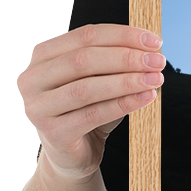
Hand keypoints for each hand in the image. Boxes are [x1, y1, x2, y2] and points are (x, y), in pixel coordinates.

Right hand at [17, 24, 165, 181]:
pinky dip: (123, 104)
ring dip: (127, 81)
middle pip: (84, 59)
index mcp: (42, 56)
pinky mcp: (52, 133)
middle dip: (126, 58)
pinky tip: (146, 98)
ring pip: (87, 88)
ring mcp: (38, 108)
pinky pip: (93, 115)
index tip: (155, 42)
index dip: (123, 35)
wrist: (72, 154)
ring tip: (156, 79)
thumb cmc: (87, 110)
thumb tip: (150, 49)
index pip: (85, 35)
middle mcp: (32, 79)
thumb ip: (115, 61)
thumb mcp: (99, 80)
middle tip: (158, 61)